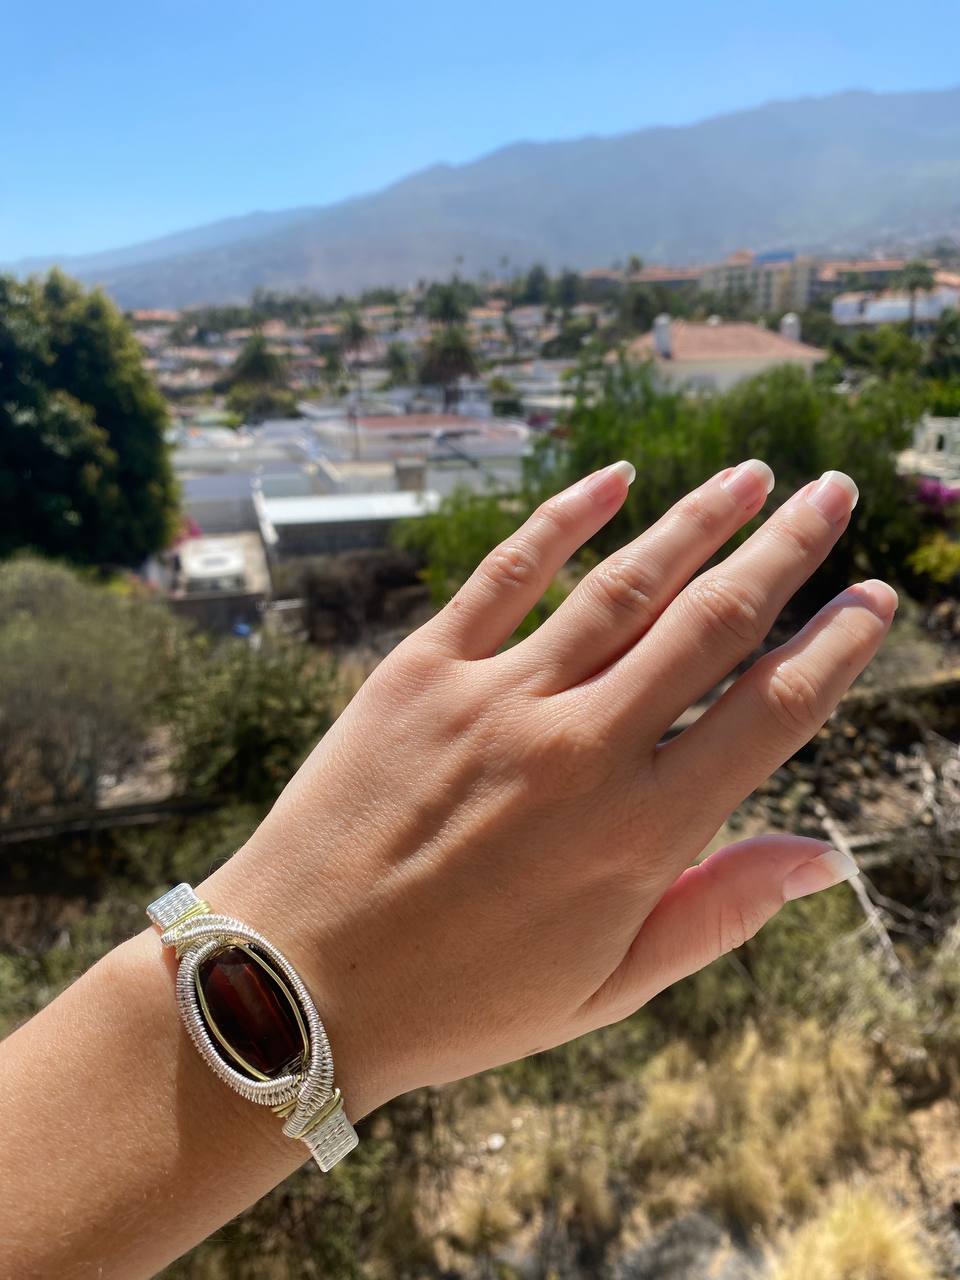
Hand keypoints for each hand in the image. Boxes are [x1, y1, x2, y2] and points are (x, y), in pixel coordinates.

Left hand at [206, 460, 894, 1119]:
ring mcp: (497, 698)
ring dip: (697, 521)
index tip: (874, 601)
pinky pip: (506, 574)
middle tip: (834, 495)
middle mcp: (581, 749)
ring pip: (623, 585)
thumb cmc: (461, 999)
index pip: (771, 713)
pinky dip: (563, 518)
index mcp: (640, 833)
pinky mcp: (420, 670)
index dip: (835, 648)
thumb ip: (719, 913)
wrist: (297, 979)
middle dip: (786, 550)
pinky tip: (614, 478)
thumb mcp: (607, 987)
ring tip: (751, 475)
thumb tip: (825, 859)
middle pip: (712, 623)